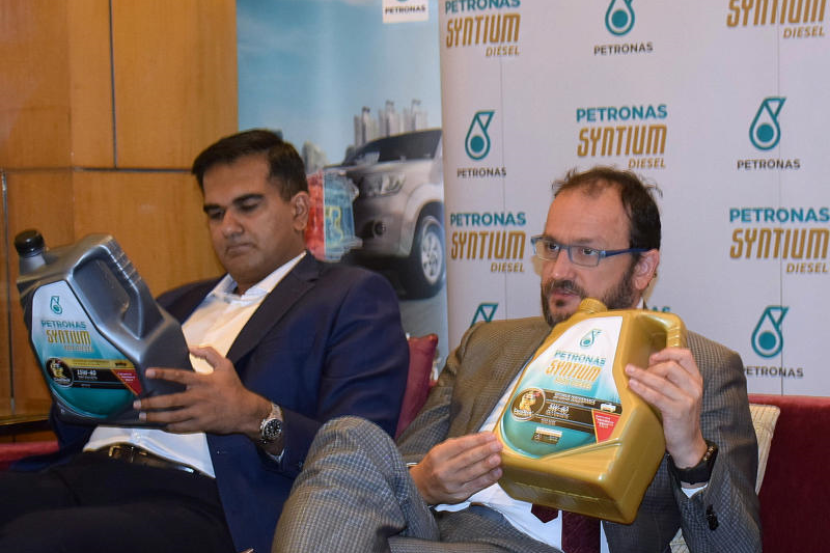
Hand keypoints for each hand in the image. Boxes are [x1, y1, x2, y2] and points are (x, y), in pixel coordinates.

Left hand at [134, 346, 271, 437]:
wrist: (246, 411)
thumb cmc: (234, 388)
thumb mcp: (226, 365)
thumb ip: (209, 353)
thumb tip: (191, 347)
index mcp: (202, 381)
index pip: (179, 375)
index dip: (162, 373)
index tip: (148, 371)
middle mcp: (198, 397)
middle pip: (170, 401)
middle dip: (151, 403)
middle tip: (136, 403)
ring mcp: (198, 413)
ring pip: (172, 416)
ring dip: (155, 416)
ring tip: (143, 416)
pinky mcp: (200, 425)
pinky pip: (181, 428)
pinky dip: (169, 427)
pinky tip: (161, 425)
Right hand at [409, 432, 502, 504]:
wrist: (423, 487)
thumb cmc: (436, 464)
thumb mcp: (441, 450)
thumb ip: (460, 444)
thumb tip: (483, 439)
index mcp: (438, 455)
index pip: (460, 445)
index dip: (477, 440)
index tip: (490, 436)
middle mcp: (443, 470)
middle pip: (467, 459)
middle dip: (484, 451)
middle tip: (498, 445)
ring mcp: (451, 484)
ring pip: (473, 473)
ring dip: (487, 465)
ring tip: (499, 458)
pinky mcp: (459, 495)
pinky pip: (476, 486)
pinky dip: (488, 479)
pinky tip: (497, 472)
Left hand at [625, 347, 706, 466]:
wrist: (688, 442)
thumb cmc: (680, 415)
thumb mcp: (682, 393)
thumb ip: (671, 378)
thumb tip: (650, 362)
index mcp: (696, 380)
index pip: (686, 356)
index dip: (668, 352)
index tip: (653, 357)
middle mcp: (694, 388)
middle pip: (671, 366)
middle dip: (652, 367)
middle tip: (639, 372)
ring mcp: (687, 400)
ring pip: (661, 381)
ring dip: (642, 375)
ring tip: (629, 371)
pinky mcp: (678, 412)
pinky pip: (656, 396)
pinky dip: (642, 389)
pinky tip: (632, 385)